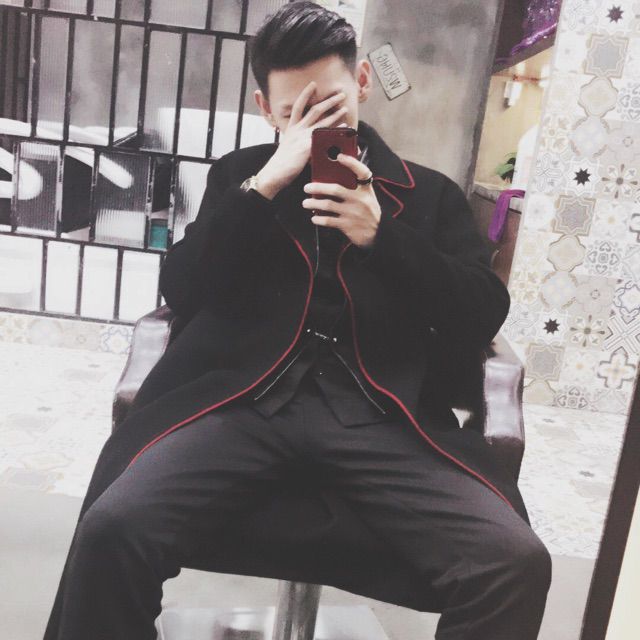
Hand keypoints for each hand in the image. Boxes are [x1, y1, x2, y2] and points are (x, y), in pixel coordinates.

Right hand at [256, 80, 347, 199]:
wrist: (274, 174)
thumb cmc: (282, 164)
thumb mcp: (290, 148)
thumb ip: (301, 143)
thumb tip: (313, 143)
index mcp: (291, 128)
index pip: (298, 106)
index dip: (305, 94)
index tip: (313, 84)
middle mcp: (297, 130)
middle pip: (315, 110)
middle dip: (328, 101)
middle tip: (340, 94)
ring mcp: (303, 138)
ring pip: (322, 121)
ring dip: (335, 114)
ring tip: (344, 109)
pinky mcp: (307, 147)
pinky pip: (324, 138)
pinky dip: (335, 134)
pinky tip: (344, 131)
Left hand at [302, 153, 380, 248]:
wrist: (378, 234)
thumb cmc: (369, 212)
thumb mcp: (368, 196)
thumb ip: (357, 186)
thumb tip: (338, 173)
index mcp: (366, 190)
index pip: (362, 172)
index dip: (351, 163)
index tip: (339, 156)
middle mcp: (360, 200)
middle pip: (336, 189)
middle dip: (318, 187)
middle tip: (307, 187)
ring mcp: (353, 213)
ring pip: (328, 205)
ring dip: (314, 204)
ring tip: (305, 203)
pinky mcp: (347, 225)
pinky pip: (329, 220)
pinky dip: (319, 219)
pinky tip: (314, 218)